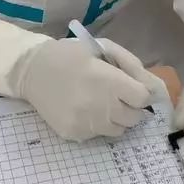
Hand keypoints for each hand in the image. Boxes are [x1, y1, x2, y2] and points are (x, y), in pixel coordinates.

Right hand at [17, 38, 163, 140]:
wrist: (30, 70)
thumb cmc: (69, 55)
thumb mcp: (102, 48)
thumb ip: (131, 64)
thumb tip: (153, 86)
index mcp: (110, 81)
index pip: (143, 99)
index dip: (139, 93)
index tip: (130, 88)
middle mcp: (101, 106)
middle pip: (135, 118)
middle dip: (130, 107)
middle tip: (115, 97)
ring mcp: (87, 123)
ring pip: (119, 130)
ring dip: (115, 119)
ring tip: (99, 104)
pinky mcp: (74, 134)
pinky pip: (97, 135)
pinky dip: (95, 126)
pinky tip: (82, 110)